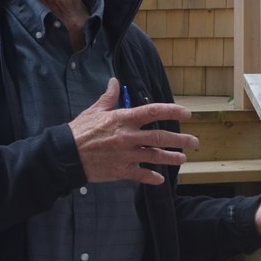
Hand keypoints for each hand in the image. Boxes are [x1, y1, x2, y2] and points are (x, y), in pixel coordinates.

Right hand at [69, 79, 199, 184]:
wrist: (66, 155)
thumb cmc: (79, 131)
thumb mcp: (94, 110)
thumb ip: (109, 97)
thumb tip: (115, 81)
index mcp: (123, 119)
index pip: (152, 112)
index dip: (171, 111)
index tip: (187, 113)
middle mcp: (128, 137)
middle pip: (160, 137)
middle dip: (180, 139)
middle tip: (195, 142)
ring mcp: (126, 155)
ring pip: (154, 156)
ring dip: (171, 158)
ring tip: (183, 159)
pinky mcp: (120, 170)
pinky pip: (140, 174)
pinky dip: (152, 177)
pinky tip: (160, 179)